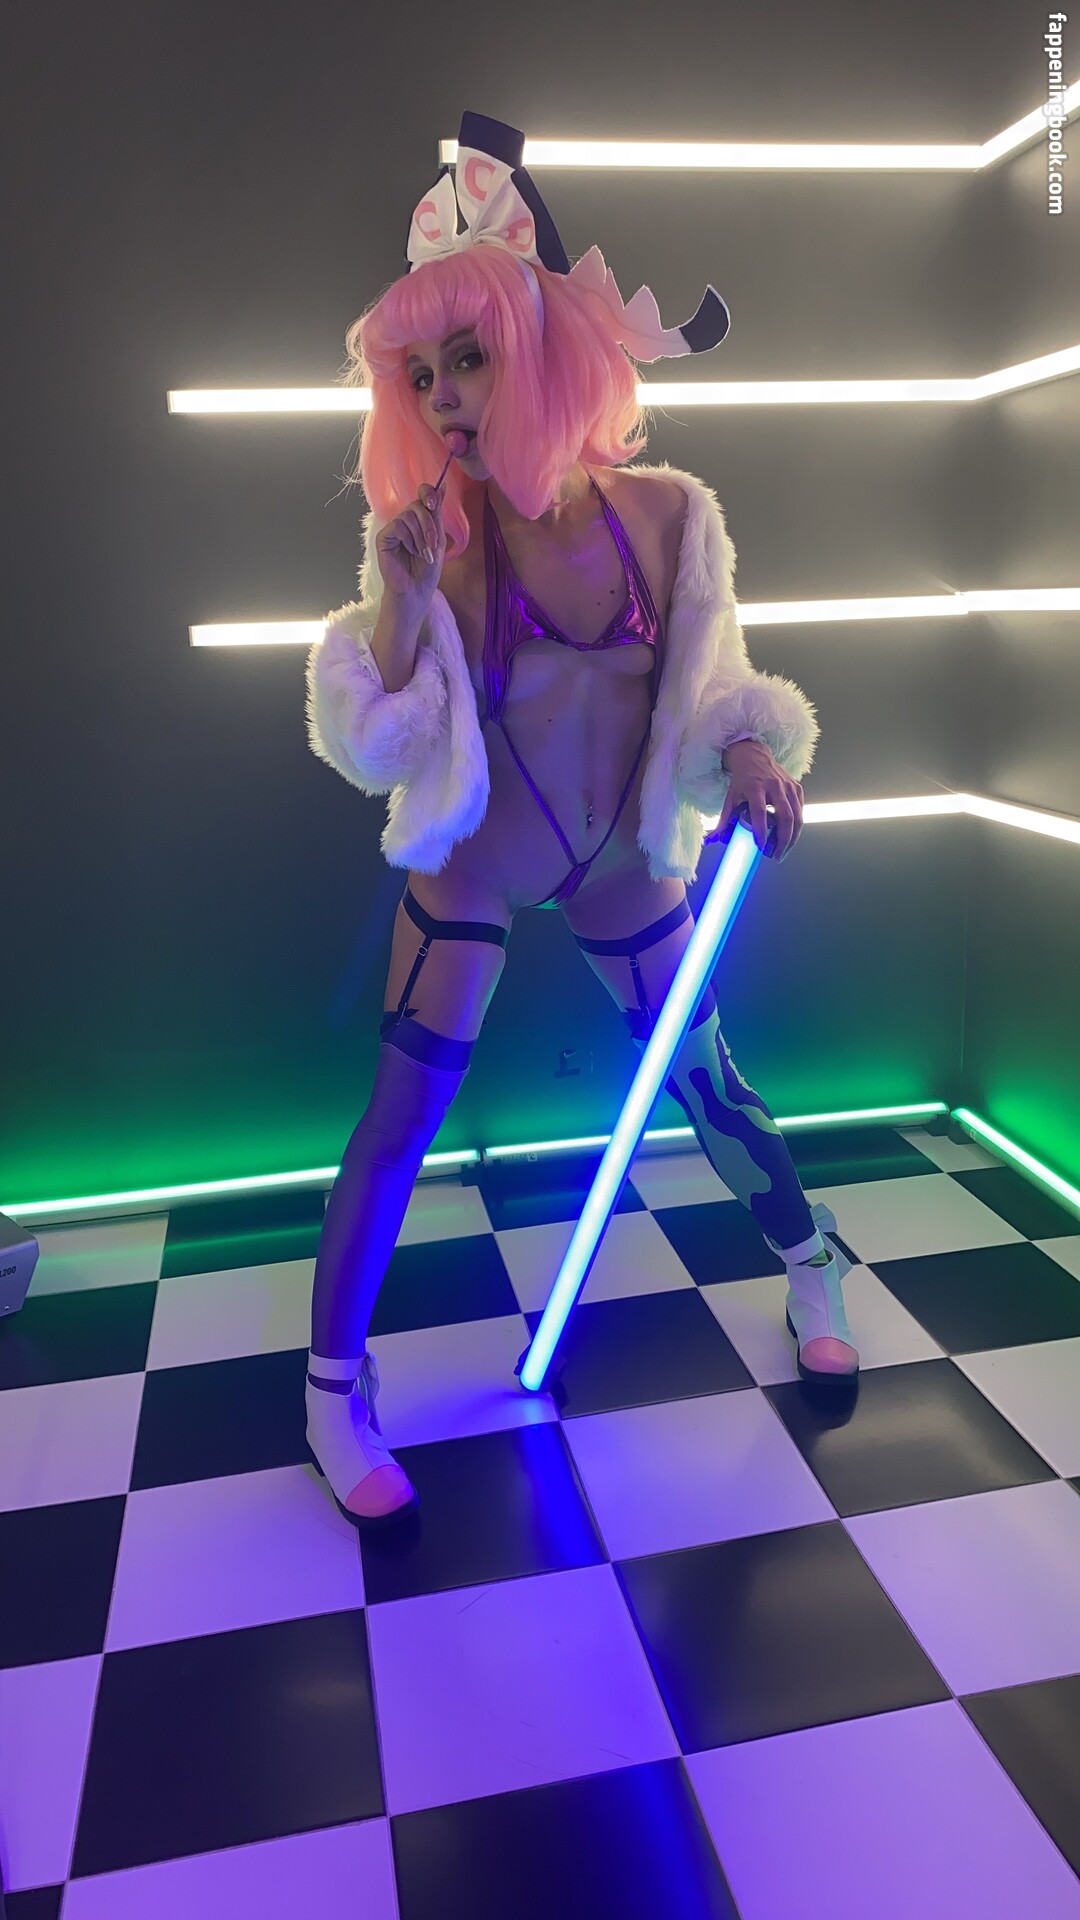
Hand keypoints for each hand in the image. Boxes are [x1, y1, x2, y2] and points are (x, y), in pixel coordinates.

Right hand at [374, 484, 446, 613]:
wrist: (416, 591)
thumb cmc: (426, 571)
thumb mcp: (437, 540)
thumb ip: (437, 514)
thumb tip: (442, 486)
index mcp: (420, 521)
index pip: (422, 495)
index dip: (428, 493)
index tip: (434, 503)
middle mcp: (406, 521)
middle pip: (417, 504)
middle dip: (429, 524)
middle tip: (432, 544)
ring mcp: (394, 528)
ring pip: (408, 514)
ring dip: (421, 535)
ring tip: (421, 553)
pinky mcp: (384, 536)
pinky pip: (398, 524)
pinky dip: (408, 539)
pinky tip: (408, 552)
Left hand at [706, 739, 803, 860]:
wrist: (754, 756)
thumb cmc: (743, 779)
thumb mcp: (730, 798)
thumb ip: (723, 821)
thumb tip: (712, 840)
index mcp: (755, 787)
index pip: (760, 812)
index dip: (761, 831)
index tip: (760, 847)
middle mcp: (774, 786)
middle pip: (785, 817)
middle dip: (783, 841)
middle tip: (776, 856)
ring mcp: (788, 786)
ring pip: (797, 817)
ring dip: (792, 838)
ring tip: (783, 851)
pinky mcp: (797, 788)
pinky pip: (800, 811)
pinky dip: (796, 827)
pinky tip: (789, 837)